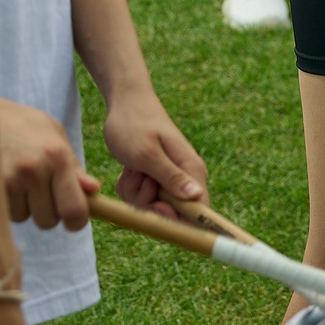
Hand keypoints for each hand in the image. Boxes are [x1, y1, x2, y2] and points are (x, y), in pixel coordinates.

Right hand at [0, 98, 96, 230]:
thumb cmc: (22, 124)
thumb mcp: (53, 134)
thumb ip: (73, 165)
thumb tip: (93, 190)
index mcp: (57, 156)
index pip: (74, 210)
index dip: (76, 222)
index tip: (72, 220)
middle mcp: (34, 170)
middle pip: (48, 221)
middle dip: (46, 211)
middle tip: (38, 189)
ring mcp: (8, 180)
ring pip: (24, 218)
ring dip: (23, 206)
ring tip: (16, 178)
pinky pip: (4, 213)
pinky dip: (5, 204)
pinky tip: (1, 181)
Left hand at [103, 84, 208, 213]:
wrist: (125, 103)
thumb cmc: (135, 125)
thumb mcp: (148, 154)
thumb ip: (171, 178)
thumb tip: (197, 199)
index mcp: (192, 171)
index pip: (199, 210)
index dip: (180, 221)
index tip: (156, 208)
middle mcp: (184, 178)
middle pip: (170, 214)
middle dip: (148, 203)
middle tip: (140, 176)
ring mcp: (168, 180)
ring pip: (150, 207)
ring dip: (135, 192)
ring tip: (133, 166)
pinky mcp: (153, 180)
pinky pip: (139, 200)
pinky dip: (129, 187)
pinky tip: (129, 168)